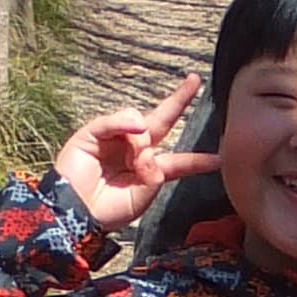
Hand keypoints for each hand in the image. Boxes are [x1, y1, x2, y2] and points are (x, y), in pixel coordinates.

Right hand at [54, 76, 220, 232]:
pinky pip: (115, 121)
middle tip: (195, 81)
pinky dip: (125, 122)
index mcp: (148, 170)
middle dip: (178, 100)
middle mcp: (133, 150)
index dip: (198, 160)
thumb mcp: (142, 197)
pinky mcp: (92, 134)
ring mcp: (113, 139)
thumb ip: (154, 172)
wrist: (76, 215)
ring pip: (141, 122)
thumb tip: (146, 145)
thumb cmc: (107, 210)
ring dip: (142, 141)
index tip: (220, 159)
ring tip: (133, 162)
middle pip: (162, 120)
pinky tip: (134, 129)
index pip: (179, 160)